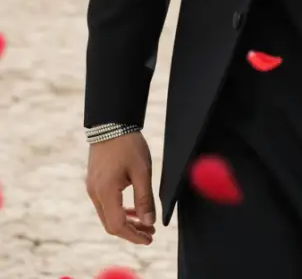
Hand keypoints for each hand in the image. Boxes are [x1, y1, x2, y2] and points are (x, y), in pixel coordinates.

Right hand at [86, 131, 156, 246]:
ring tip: (145, 222)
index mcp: (106, 192)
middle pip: (111, 224)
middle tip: (150, 232)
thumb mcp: (141, 170)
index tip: (150, 238)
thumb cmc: (128, 144)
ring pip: (107, 215)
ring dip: (126, 221)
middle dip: (131, 231)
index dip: (134, 236)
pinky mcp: (94, 182)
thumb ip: (144, 198)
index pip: (118, 226)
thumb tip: (149, 222)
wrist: (111, 122)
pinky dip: (119, 210)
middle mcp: (95, 193)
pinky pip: (105, 204)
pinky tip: (133, 209)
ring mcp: (92, 188)